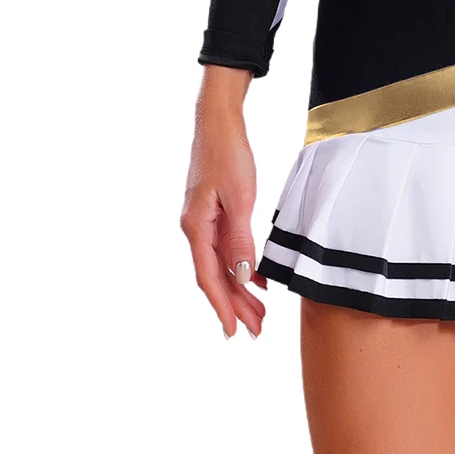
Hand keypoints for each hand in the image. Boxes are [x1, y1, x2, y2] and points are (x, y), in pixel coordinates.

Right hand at [180, 66, 265, 338]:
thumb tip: (241, 276)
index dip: (222, 306)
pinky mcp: (213, 213)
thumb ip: (239, 239)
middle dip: (236, 305)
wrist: (219, 122)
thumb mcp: (239, 198)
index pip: (209, 277)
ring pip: (221, 265)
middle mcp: (195, 228)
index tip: (234, 331)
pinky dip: (241, 266)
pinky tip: (256, 279)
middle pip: (215, 276)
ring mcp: (203, 221)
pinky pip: (226, 248)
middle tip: (256, 329)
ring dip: (239, 289)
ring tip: (259, 312)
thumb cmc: (228, 154)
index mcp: (196, 227)